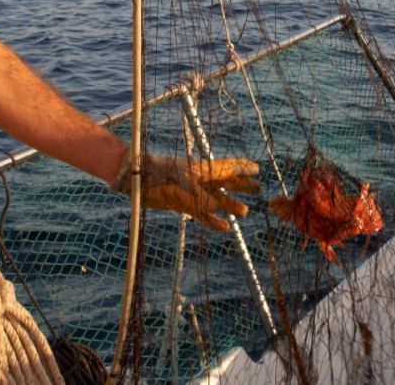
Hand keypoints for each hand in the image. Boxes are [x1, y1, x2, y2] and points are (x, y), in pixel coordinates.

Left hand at [108, 150, 259, 230]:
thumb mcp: (182, 183)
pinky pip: (202, 215)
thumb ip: (201, 196)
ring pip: (217, 200)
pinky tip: (224, 227)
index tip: (258, 169)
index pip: (227, 166)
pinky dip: (213, 221)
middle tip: (258, 190)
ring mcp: (192, 193)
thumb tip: (217, 207)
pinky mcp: (183, 205)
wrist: (136, 179)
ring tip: (245, 212)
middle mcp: (201, 180)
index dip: (243, 167)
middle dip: (242, 186)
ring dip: (231, 205)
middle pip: (226, 183)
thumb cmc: (160, 174)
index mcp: (203, 168)